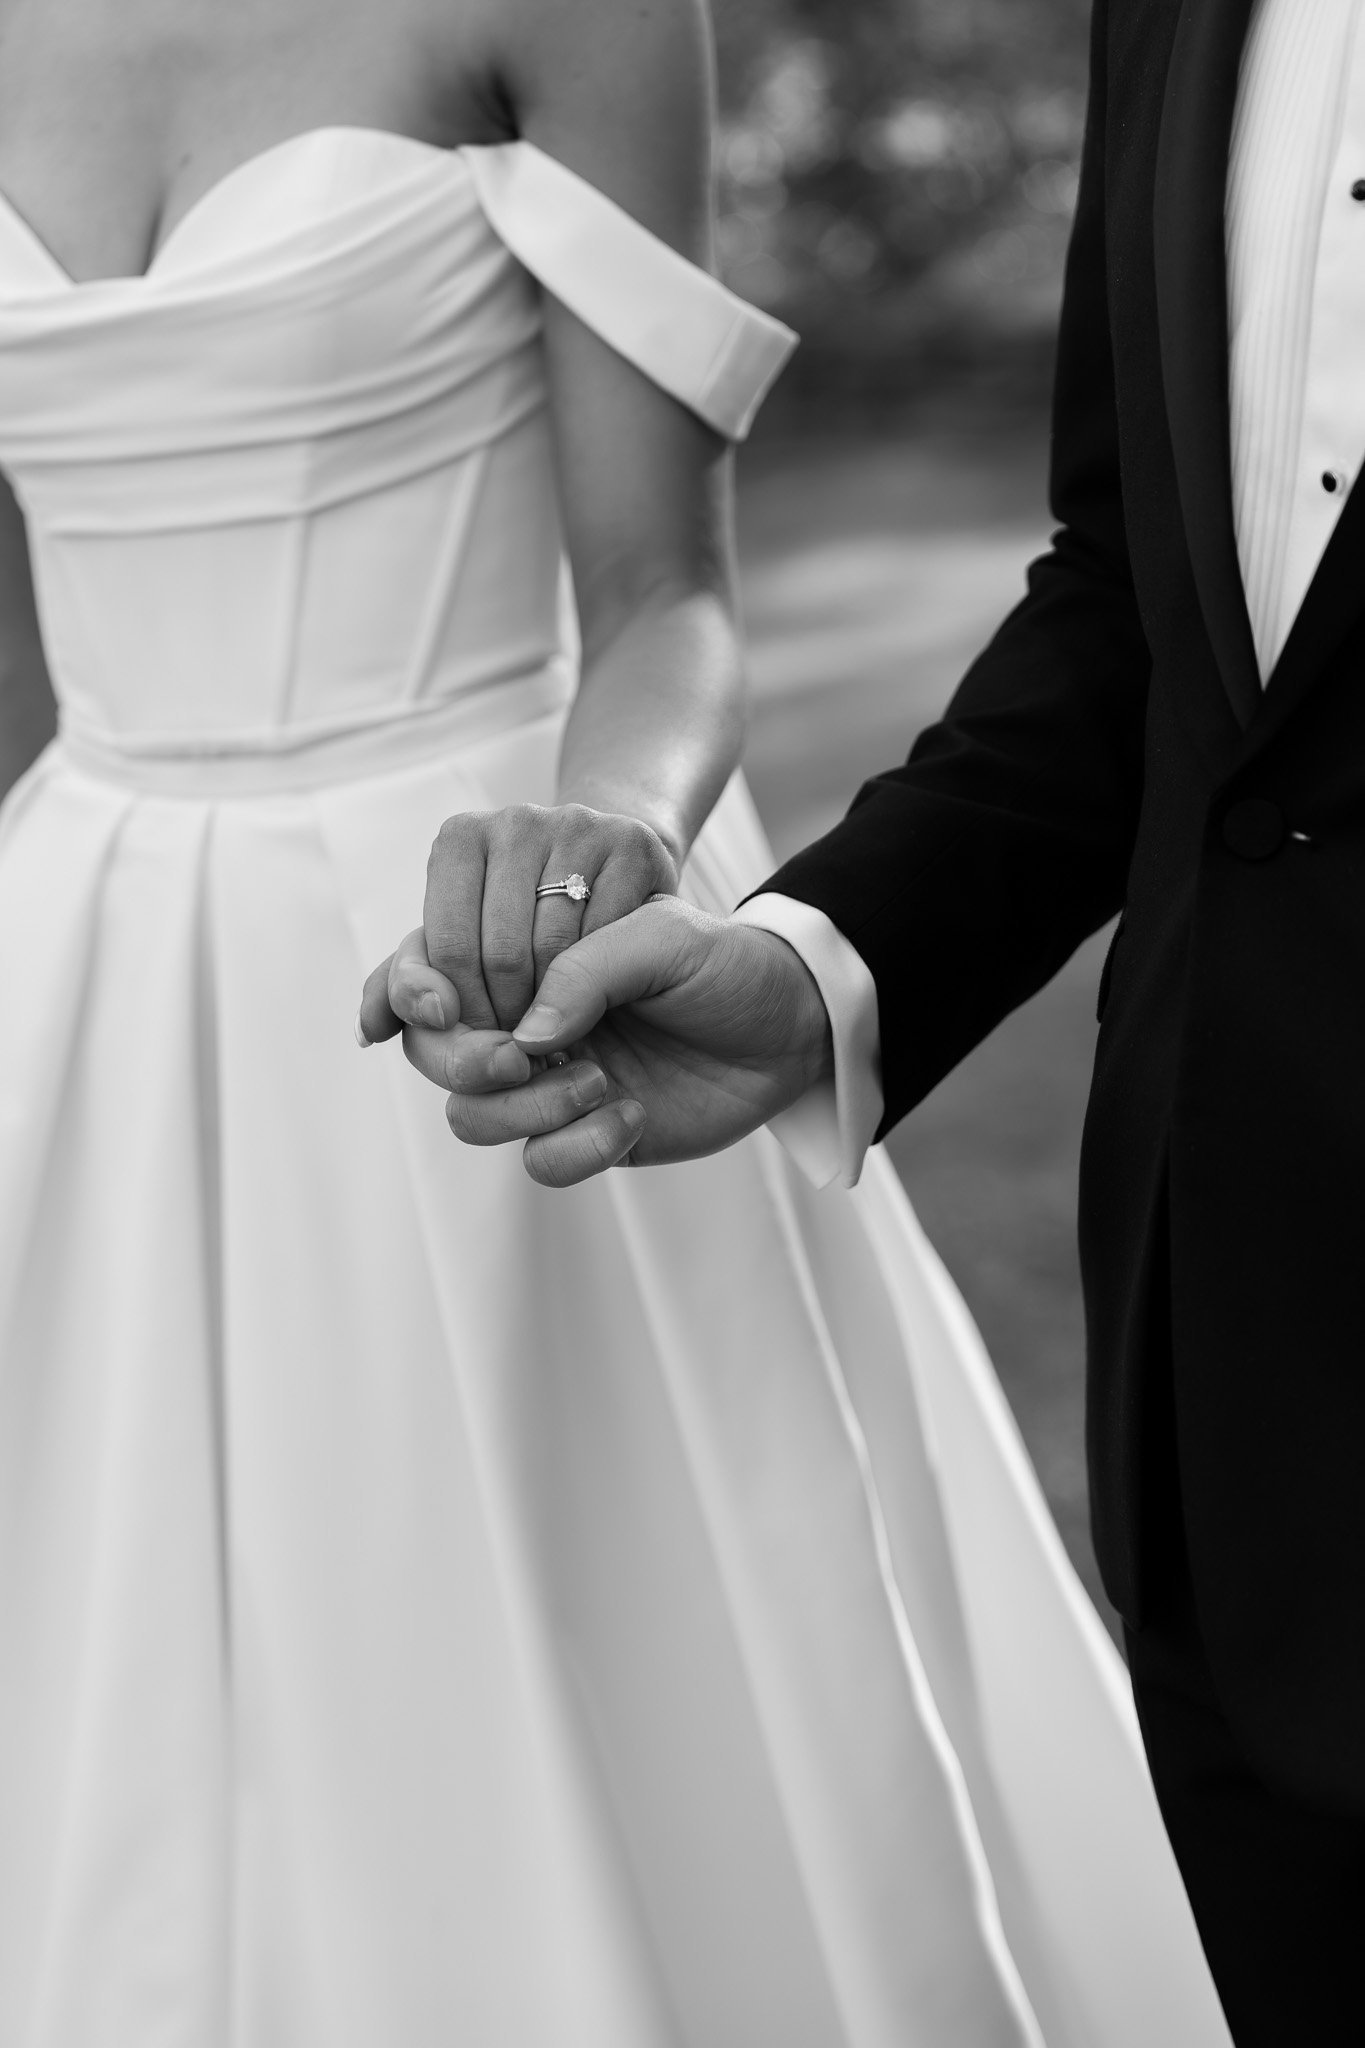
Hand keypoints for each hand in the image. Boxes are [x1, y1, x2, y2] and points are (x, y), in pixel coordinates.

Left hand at [361, 803, 680, 1040]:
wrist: (619, 880)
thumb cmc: (530, 924)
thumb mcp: (463, 947)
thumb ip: (410, 985)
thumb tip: (369, 1032)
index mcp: (463, 837)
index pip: (445, 948)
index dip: (458, 1009)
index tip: (473, 1037)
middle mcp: (518, 820)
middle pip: (499, 953)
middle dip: (506, 1017)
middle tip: (517, 1049)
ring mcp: (582, 826)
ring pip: (555, 953)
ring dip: (556, 1011)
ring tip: (557, 1030)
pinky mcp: (638, 847)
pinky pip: (609, 942)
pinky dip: (604, 985)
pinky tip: (602, 997)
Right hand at [367, 899, 833, 1187]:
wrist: (790, 1026)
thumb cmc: (724, 964)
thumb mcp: (665, 938)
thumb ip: (590, 966)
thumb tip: (525, 1033)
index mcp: (524, 956)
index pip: (426, 967)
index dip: (406, 989)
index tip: (440, 1005)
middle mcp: (520, 1020)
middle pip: (430, 1053)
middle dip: (462, 1060)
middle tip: (519, 1057)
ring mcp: (546, 1082)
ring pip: (471, 1115)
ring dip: (527, 1106)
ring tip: (602, 1081)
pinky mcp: (581, 1135)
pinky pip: (538, 1161)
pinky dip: (577, 1146)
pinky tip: (631, 1116)